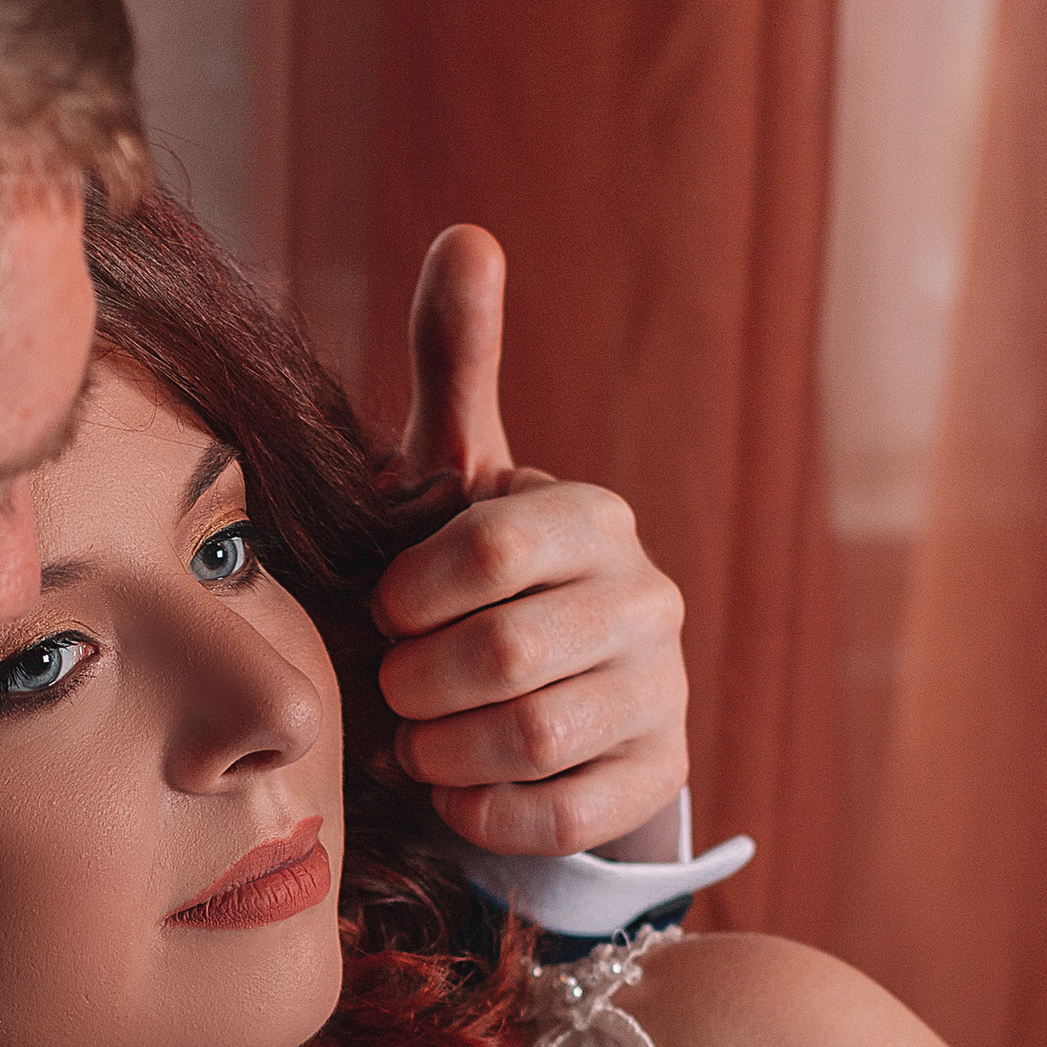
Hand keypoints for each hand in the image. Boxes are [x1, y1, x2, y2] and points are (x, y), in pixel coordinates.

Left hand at [371, 225, 685, 859]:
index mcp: (594, 516)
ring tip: (415, 742)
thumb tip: (468, 233)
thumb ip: (457, 362)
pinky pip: (565, 812)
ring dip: (446, 750)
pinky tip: (456, 792)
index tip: (381, 609)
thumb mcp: (458, 474)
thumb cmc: (474, 573)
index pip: (493, 545)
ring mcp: (665, 690)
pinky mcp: (661, 774)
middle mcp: (651, 597)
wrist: (545, 688)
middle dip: (418, 683)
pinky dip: (490, 812)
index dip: (412, 591)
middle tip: (389, 689)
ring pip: (534, 738)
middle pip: (505, 655)